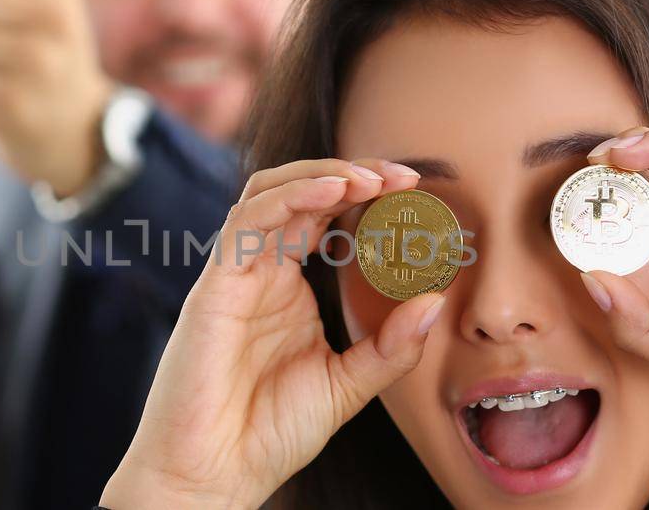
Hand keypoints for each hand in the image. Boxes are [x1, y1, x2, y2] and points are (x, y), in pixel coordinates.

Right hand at [100, 159, 443, 507]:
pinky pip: (247, 224)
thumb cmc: (266, 434)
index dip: (365, 194)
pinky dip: (289, 198)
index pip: (322, 217)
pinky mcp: (214, 288)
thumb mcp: (347, 387)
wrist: (213, 476)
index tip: (414, 190)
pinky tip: (331, 192)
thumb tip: (435, 301)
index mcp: (286, 289)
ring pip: (268, 194)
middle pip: (298, 193)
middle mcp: (259, 274)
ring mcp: (234, 277)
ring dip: (321, 176)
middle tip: (401, 175)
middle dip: (350, 173)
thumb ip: (390, 347)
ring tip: (369, 177)